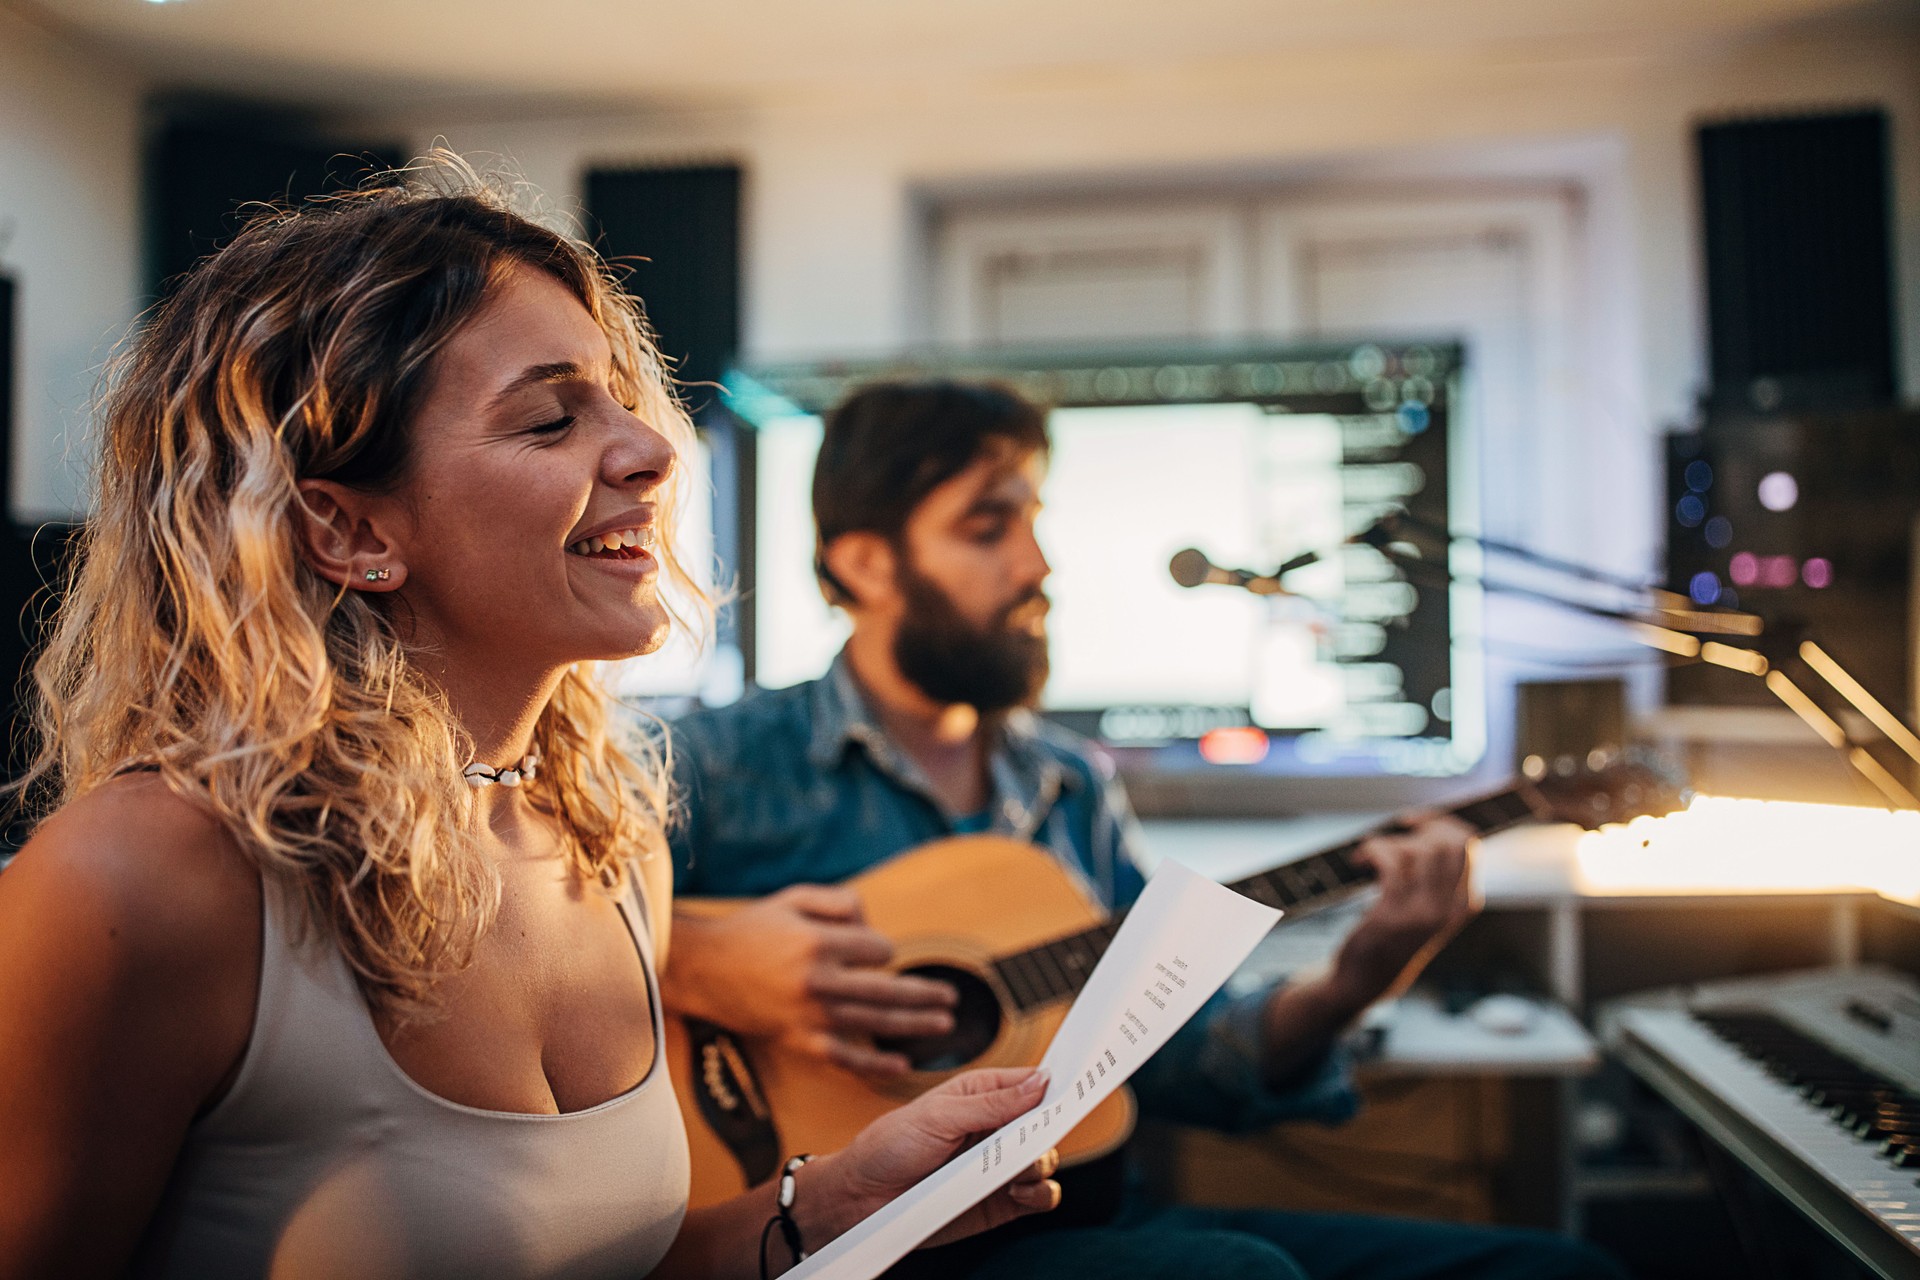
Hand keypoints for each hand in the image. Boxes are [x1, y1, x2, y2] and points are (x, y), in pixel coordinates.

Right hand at [664, 886, 956, 1075]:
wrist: (704, 968)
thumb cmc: (753, 928)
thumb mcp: (796, 897)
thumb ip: (841, 902)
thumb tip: (874, 925)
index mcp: (819, 944)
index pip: (879, 950)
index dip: (882, 950)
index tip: (873, 952)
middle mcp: (818, 982)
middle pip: (888, 991)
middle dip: (925, 994)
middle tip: (951, 997)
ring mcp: (809, 1016)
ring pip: (875, 1024)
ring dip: (914, 1025)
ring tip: (943, 1023)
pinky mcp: (798, 1041)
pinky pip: (844, 1058)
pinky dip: (875, 1065)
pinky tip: (901, 1065)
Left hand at [809, 1068, 1060, 1251]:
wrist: (860, 1199)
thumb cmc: (890, 1145)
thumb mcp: (939, 1115)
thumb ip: (993, 1103)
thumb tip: (1042, 1082)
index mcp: (983, 1095)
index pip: (1032, 1084)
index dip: (1056, 1084)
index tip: (1079, 1085)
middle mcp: (996, 1129)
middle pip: (1045, 1123)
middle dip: (1052, 1126)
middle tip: (1042, 1133)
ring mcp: (999, 1166)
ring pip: (1045, 1160)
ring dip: (1043, 1161)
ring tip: (1022, 1167)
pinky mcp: (1000, 1202)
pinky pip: (1037, 1197)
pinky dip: (1041, 1194)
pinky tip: (1023, 1190)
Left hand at [1330, 814, 1477, 1005]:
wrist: (1365, 981)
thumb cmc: (1392, 937)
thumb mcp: (1427, 910)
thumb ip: (1434, 876)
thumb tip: (1426, 825)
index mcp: (1463, 903)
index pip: (1468, 843)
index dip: (1440, 821)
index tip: (1413, 821)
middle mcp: (1449, 909)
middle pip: (1447, 842)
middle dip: (1417, 828)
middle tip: (1390, 837)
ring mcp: (1423, 915)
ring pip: (1418, 850)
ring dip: (1388, 842)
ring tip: (1368, 854)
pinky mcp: (1392, 917)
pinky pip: (1390, 864)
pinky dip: (1373, 851)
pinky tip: (1360, 860)